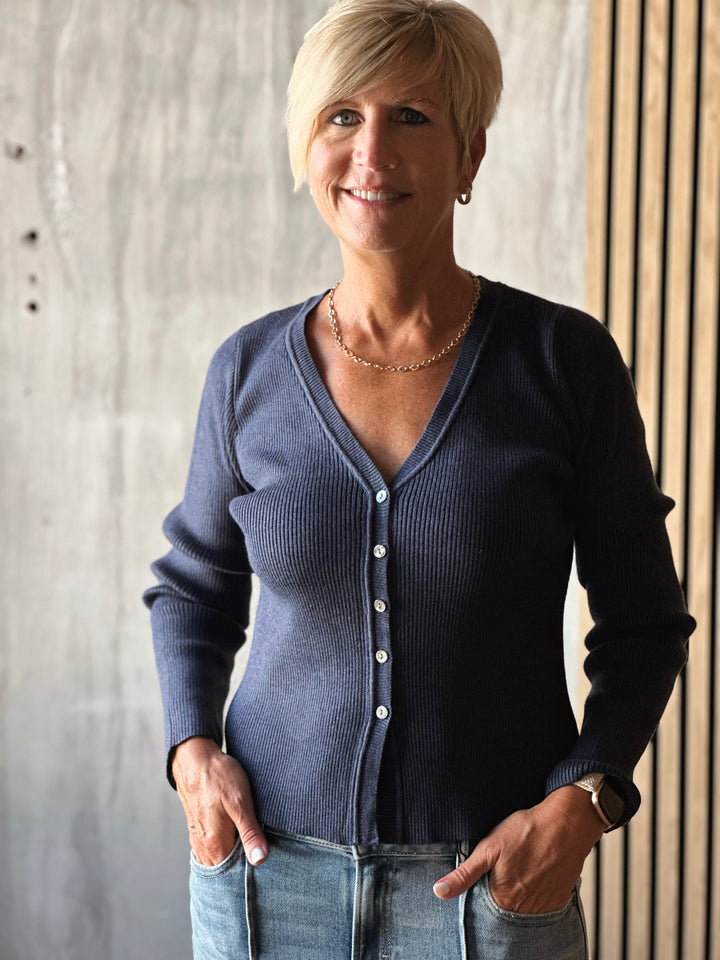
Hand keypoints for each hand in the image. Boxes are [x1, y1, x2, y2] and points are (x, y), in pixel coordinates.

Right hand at [172, 736, 267, 867]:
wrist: (195, 758)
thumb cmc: (218, 777)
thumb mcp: (240, 802)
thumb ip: (250, 833)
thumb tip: (260, 860)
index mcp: (215, 845)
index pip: (235, 875)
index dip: (252, 873)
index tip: (267, 864)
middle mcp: (204, 848)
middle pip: (226, 871)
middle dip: (242, 868)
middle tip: (260, 854)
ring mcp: (199, 839)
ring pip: (219, 861)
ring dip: (234, 858)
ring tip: (250, 847)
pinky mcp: (198, 830)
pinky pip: (212, 850)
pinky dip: (225, 850)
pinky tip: (236, 839)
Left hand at [433, 786, 605, 911]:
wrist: (567, 824)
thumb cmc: (527, 831)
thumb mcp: (488, 848)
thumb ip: (464, 874)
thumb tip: (439, 891)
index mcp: (504, 899)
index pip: (484, 907)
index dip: (482, 891)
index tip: (486, 875)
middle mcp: (525, 909)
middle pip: (505, 909)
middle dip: (501, 893)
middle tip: (508, 867)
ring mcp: (544, 906)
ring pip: (523, 908)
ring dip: (518, 894)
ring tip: (521, 868)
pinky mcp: (559, 899)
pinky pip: (542, 905)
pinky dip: (536, 893)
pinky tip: (535, 873)